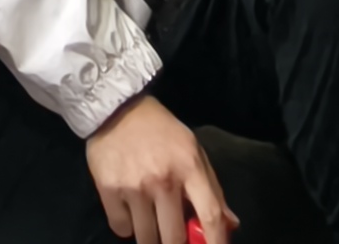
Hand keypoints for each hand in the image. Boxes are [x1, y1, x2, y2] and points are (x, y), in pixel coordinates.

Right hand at [84, 95, 232, 243]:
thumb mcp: (193, 151)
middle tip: (174, 237)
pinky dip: (127, 227)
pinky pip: (121, 229)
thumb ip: (212, 188)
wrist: (117, 109)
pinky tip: (131, 210)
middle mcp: (163, 181)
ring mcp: (134, 187)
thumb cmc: (161, 132)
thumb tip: (230, 224)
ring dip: (152, 237)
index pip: (209, 215)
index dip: (216, 242)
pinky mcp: (108, 190)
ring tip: (152, 222)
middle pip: (174, 238)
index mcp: (189, 168)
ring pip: (146, 238)